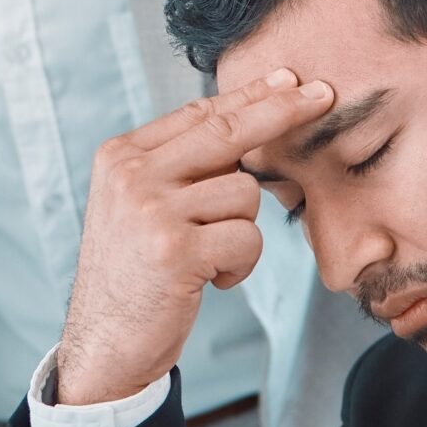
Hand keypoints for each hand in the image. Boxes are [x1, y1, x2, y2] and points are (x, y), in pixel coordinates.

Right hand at [57, 70, 334, 404]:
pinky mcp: (175, 250)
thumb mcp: (138, 208)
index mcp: (120, 157)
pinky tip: (210, 281)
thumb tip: (247, 121)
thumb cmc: (134, 277)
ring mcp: (151, 210)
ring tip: (209, 260)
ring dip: (243, 233)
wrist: (102, 346)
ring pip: (245, 193)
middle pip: (227, 131)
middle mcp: (131, 175)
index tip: (289, 80)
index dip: (248, 96)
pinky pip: (247, 238)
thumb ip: (177, 166)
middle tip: (324, 93)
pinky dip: (240, 265)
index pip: (197, 114)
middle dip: (282, 112)